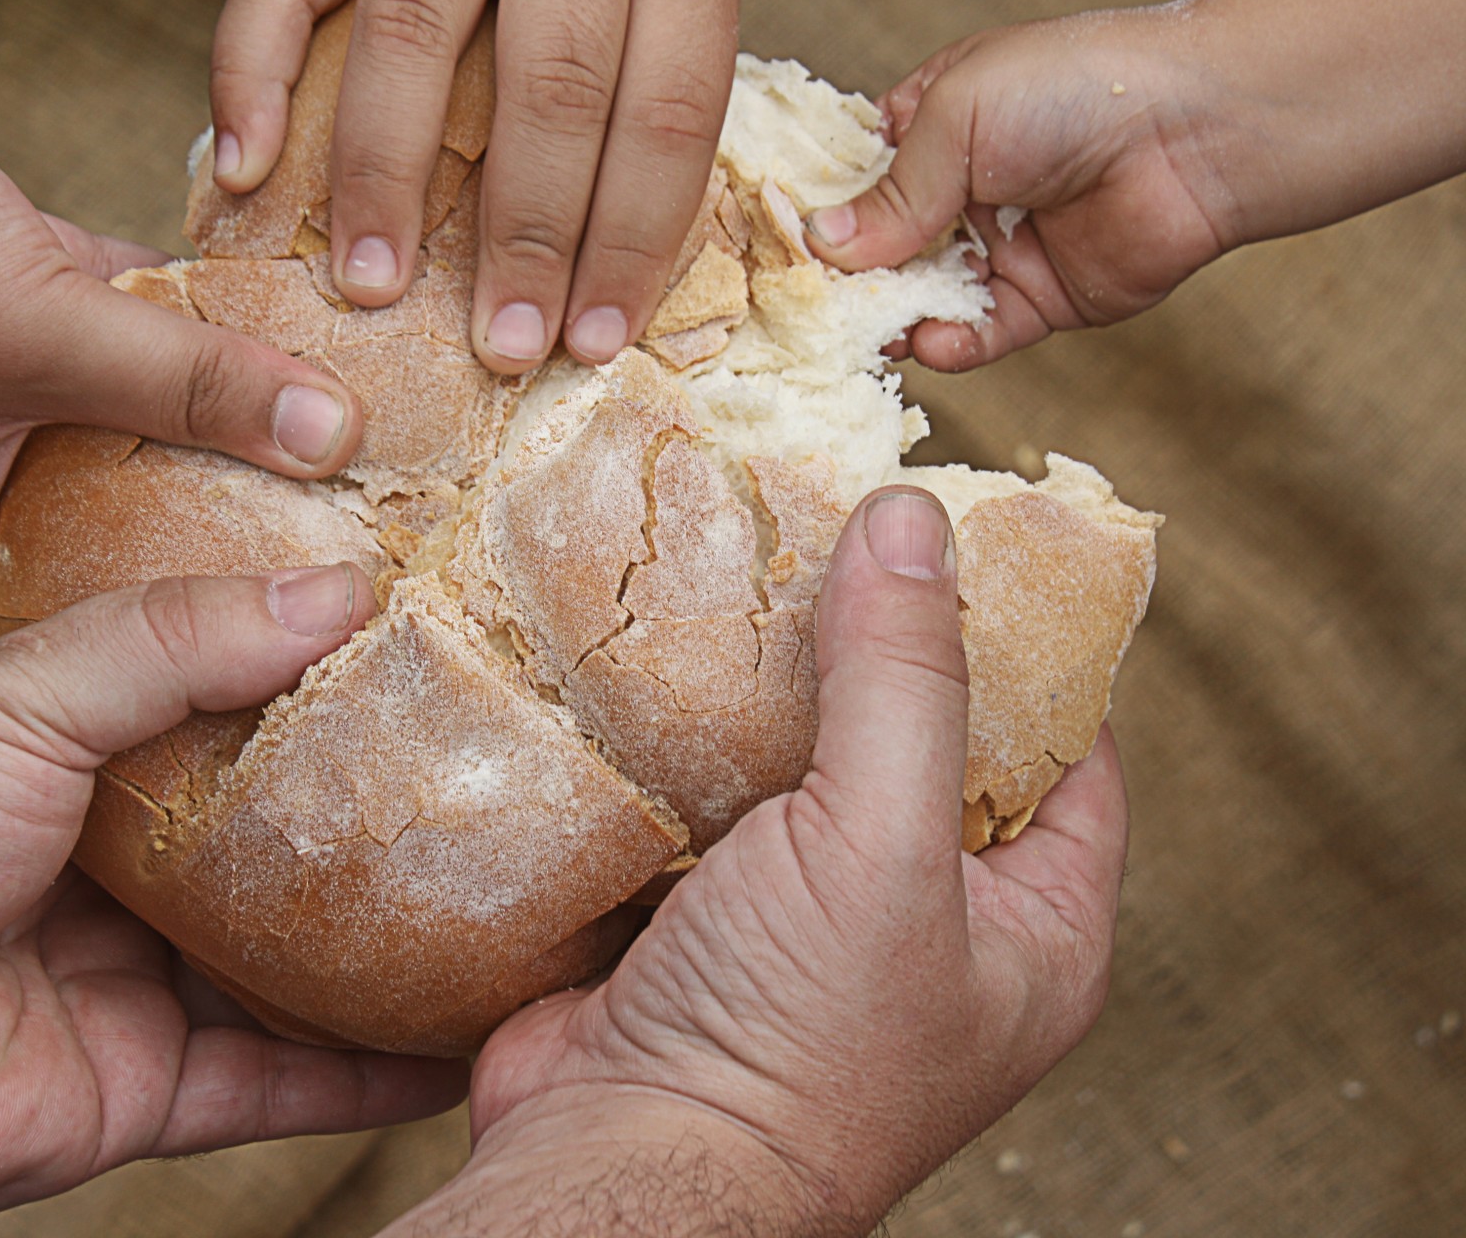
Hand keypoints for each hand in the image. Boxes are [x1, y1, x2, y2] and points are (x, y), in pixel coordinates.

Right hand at [0, 0, 366, 650]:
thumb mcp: (43, 334)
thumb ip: (193, 385)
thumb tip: (340, 437)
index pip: (59, 646)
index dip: (154, 680)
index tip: (276, 677)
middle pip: (118, 533)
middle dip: (222, 536)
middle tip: (343, 559)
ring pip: (135, 418)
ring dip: (225, 415)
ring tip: (347, 449)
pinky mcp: (11, 293)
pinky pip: (129, 326)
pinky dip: (196, 319)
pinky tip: (293, 322)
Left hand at [0, 564, 463, 1235]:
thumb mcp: (20, 688)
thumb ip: (174, 642)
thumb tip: (337, 590)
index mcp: (89, 766)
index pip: (240, 726)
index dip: (333, 700)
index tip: (440, 666)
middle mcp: (123, 881)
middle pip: (284, 859)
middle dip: (387, 836)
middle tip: (515, 797)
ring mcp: (136, 992)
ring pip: (299, 978)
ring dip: (400, 959)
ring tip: (522, 921)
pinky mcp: (140, 1095)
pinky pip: (279, 1087)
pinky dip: (368, 1076)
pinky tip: (460, 1045)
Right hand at [209, 0, 743, 371]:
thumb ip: (645, 74)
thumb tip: (620, 254)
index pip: (672, 102)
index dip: (638, 234)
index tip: (597, 337)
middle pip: (559, 81)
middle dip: (532, 232)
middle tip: (503, 345)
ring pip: (417, 37)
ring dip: (390, 178)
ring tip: (375, 287)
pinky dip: (251, 75)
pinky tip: (245, 168)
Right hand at [393, 488, 1128, 1234]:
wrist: (618, 1165)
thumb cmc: (792, 1048)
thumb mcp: (881, 848)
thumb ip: (905, 683)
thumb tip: (913, 522)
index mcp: (1031, 934)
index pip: (1069, 755)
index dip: (1033, 646)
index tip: (973, 540)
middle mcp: (928, 927)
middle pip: (925, 743)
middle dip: (879, 646)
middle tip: (839, 533)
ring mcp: (810, 922)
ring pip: (808, 762)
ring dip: (773, 682)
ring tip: (748, 568)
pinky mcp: (705, 915)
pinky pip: (711, 794)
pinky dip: (689, 732)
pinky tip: (663, 655)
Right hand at [802, 0, 1465, 372]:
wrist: (1198, 130)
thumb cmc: (1078, 85)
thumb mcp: (958, 115)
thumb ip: (890, 191)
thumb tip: (820, 247)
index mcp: (928, 126)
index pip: (849, 180)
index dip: (809, 216)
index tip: (764, 251)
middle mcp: (956, 191)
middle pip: (875, 251)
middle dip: (840, 283)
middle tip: (799, 314)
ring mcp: (995, 249)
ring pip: (919, 300)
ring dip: (890, 321)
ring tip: (863, 337)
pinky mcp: (1037, 302)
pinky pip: (978, 337)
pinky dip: (950, 347)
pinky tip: (931, 345)